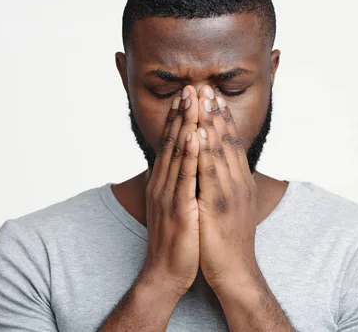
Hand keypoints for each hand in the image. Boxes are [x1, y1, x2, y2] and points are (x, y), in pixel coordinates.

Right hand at [140, 85, 200, 297]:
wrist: (166, 272)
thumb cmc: (175, 239)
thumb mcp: (174, 204)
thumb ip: (177, 183)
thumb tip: (182, 165)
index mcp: (164, 181)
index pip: (172, 142)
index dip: (179, 117)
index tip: (187, 94)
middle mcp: (163, 183)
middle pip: (173, 141)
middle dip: (182, 112)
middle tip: (190, 86)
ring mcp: (169, 194)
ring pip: (177, 153)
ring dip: (185, 124)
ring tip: (192, 100)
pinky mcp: (178, 208)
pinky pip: (185, 177)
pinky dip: (189, 154)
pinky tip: (193, 135)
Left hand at [195, 85, 261, 295]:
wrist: (234, 272)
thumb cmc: (227, 240)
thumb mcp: (229, 206)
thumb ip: (224, 185)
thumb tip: (215, 169)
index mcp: (239, 182)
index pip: (231, 143)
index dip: (222, 118)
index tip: (212, 96)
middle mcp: (237, 182)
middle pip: (226, 140)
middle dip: (215, 112)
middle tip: (206, 86)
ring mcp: (229, 192)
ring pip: (219, 150)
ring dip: (210, 122)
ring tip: (202, 98)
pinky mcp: (218, 205)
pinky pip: (210, 172)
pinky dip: (205, 149)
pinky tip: (200, 131)